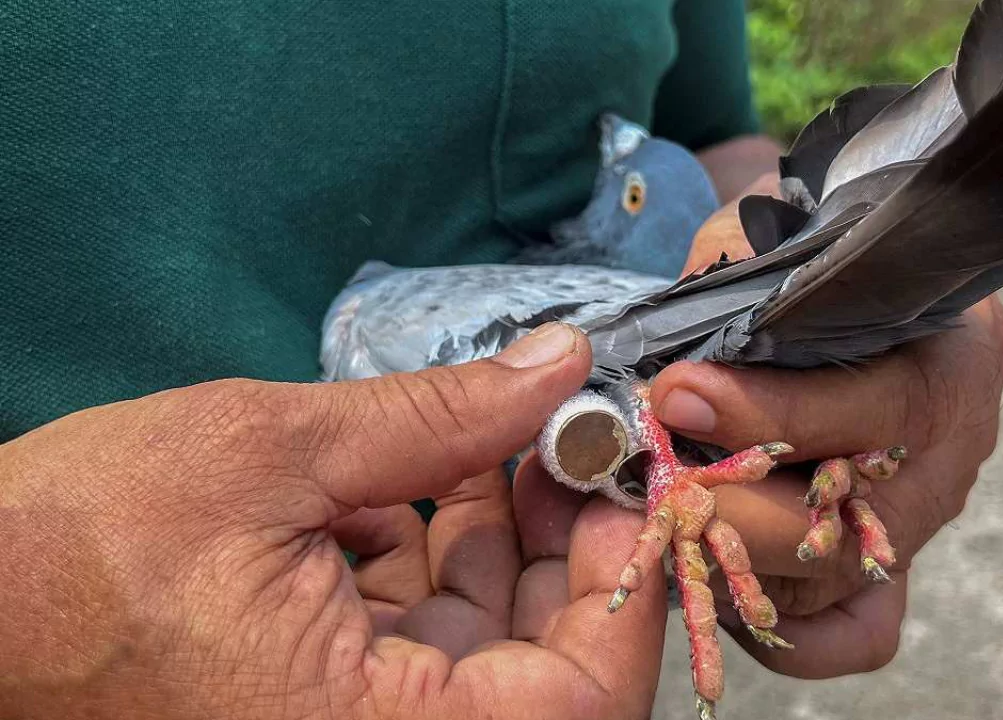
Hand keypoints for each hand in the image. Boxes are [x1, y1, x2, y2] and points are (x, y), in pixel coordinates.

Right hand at [0, 323, 666, 719]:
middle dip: (566, 540)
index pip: (580, 699)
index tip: (622, 474)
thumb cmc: (72, 550)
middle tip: (566, 433)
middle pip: (544, 665)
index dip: (626, 581)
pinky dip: (441, 552)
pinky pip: (423, 635)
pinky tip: (430, 472)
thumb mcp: (270, 455)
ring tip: (501, 433)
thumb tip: (557, 365)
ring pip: (488, 643)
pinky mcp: (323, 697)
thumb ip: (436, 415)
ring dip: (507, 533)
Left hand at [654, 176, 1002, 677]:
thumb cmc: (825, 259)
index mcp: (947, 358)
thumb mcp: (788, 238)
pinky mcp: (892, 566)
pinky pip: (852, 632)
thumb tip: (669, 362)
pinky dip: (786, 629)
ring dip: (736, 559)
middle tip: (657, 481)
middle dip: (733, 507)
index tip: (678, 394)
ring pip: (831, 584)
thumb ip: (733, 277)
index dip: (763, 411)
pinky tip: (723, 570)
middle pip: (844, 524)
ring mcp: (920, 518)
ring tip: (668, 516)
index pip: (864, 407)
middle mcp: (946, 452)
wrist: (875, 281)